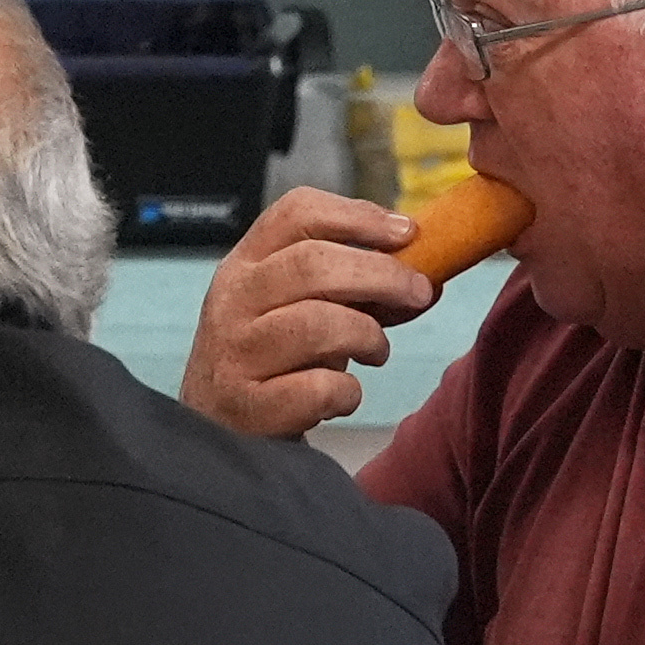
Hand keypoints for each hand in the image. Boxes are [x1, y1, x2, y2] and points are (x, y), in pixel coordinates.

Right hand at [182, 185, 434, 438]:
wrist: (216, 432)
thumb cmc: (273, 360)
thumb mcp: (301, 309)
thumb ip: (356, 289)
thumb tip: (429, 280)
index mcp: (246, 262)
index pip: (296, 212)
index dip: (357, 215)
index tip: (407, 232)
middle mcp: (233, 299)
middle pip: (312, 263)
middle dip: (381, 274)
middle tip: (420, 291)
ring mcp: (234, 352)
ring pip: (316, 323)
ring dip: (367, 335)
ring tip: (376, 350)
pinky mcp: (247, 405)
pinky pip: (316, 388)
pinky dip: (347, 392)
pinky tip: (345, 396)